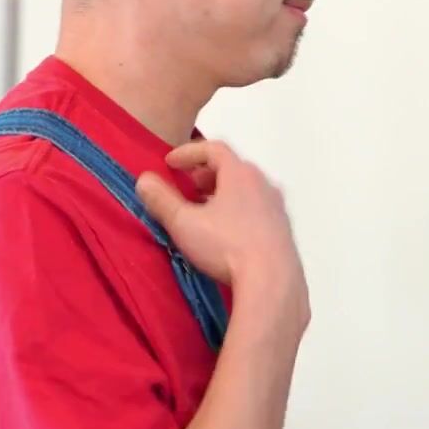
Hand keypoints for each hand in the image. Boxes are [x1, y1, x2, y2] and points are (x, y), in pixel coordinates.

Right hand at [135, 140, 306, 304]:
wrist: (272, 280)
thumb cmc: (226, 246)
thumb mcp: (185, 223)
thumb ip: (162, 200)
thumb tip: (144, 180)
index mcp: (240, 173)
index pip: (214, 149)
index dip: (188, 152)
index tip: (169, 163)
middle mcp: (263, 183)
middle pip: (232, 168)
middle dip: (205, 174)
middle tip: (186, 187)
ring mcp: (277, 206)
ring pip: (246, 189)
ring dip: (222, 193)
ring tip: (203, 211)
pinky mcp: (284, 229)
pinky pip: (257, 208)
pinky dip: (238, 209)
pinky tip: (227, 232)